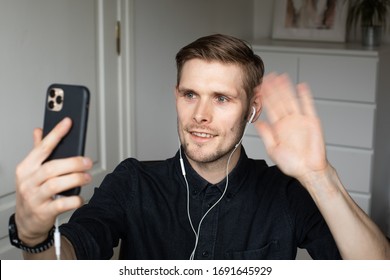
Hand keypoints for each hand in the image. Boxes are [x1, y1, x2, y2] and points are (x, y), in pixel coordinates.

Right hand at [15, 117, 92, 245]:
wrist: (27, 222)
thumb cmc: (32, 193)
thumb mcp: (31, 171)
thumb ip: (37, 151)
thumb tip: (38, 130)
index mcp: (25, 168)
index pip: (42, 147)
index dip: (56, 133)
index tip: (68, 122)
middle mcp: (28, 181)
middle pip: (52, 167)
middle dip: (73, 163)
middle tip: (88, 162)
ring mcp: (34, 197)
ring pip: (56, 184)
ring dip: (76, 179)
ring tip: (87, 177)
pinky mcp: (43, 212)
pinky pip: (61, 204)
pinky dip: (75, 199)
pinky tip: (80, 197)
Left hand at [254, 73, 327, 182]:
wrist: (308, 170)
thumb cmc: (292, 163)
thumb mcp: (273, 149)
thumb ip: (266, 135)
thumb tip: (257, 122)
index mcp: (278, 127)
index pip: (269, 108)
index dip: (264, 97)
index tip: (257, 88)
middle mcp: (288, 121)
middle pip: (279, 101)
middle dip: (273, 89)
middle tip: (267, 76)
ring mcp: (300, 119)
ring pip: (292, 100)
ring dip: (286, 89)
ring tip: (281, 77)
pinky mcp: (312, 121)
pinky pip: (308, 106)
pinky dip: (305, 96)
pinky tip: (301, 86)